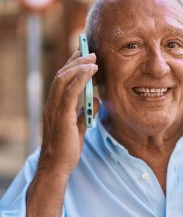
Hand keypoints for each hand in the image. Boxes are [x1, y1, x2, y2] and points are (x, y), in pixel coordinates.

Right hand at [39, 51, 98, 174]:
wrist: (58, 165)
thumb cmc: (68, 147)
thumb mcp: (80, 125)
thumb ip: (86, 111)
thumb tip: (97, 100)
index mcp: (56, 105)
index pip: (62, 79)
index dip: (72, 65)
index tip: (83, 54)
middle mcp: (52, 104)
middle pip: (62, 75)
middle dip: (76, 60)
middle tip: (90, 51)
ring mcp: (55, 109)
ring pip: (63, 79)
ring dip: (79, 66)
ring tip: (92, 57)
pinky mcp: (61, 116)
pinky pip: (70, 92)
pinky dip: (80, 78)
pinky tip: (90, 71)